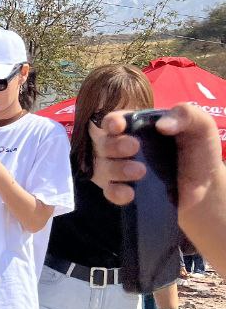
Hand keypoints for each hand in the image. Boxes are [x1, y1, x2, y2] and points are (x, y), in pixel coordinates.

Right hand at [97, 104, 225, 273]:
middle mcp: (123, 147)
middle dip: (113, 145)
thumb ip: (185, 115)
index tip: (118, 127)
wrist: (206, 184)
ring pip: (103, 168)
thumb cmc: (200, 149)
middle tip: (134, 148)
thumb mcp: (200, 125)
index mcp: (137, 126)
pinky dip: (115, 192)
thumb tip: (161, 126)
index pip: (113, 121)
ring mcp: (121, 170)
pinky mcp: (125, 191)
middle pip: (103, 143)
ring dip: (116, 168)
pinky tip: (129, 193)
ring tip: (140, 172)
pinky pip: (109, 191)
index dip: (111, 122)